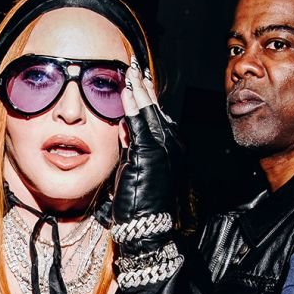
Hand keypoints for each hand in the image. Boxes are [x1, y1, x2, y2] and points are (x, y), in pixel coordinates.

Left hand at [111, 58, 174, 251]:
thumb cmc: (140, 205)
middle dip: (143, 85)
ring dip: (138, 88)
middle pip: (156, 108)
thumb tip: (123, 125)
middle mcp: (171, 144)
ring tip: (129, 70)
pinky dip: (132, 102)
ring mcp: (163, 147)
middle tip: (134, 66)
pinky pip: (140, 120)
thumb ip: (130, 146)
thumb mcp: (133, 168)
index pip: (155, 116)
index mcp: (169, 149)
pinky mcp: (151, 152)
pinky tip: (125, 88)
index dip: (145, 96)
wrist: (149, 227)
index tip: (136, 80)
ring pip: (150, 110)